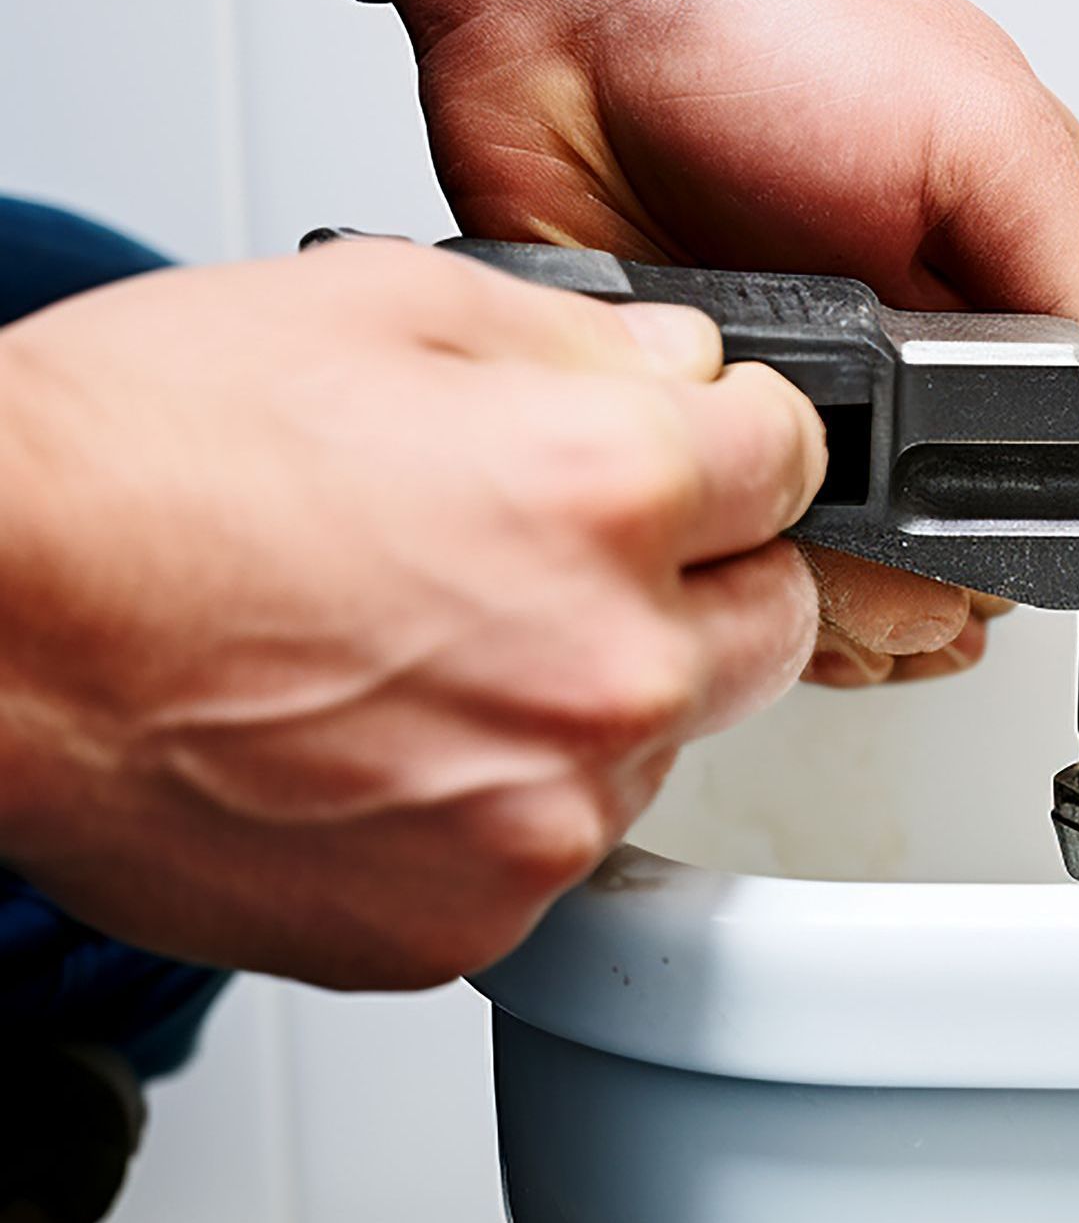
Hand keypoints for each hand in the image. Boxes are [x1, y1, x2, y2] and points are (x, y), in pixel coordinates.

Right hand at [0, 243, 823, 987]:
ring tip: (442, 638)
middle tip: (575, 548)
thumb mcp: (386, 303)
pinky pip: (558, 843)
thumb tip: (682, 368)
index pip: (795, 462)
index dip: (744, 442)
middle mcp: (605, 669)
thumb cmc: (140, 463)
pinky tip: (399, 729)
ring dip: (599, 691)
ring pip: (664, 740)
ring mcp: (543, 813)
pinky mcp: (472, 919)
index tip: (711, 455)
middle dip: (707, 575)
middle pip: (771, 622)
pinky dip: (509, 794)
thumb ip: (585, 338)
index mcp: (608, 493)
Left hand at [372, 0, 1078, 683]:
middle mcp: (938, 358)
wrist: (563, 2)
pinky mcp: (728, 429)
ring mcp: (831, 403)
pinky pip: (764, 549)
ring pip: (880, 573)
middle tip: (911, 529)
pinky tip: (746, 534)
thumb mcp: (986, 135)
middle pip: (990, 541)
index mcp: (1031, 279)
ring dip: (858, 581)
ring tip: (815, 511)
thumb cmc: (778, 22)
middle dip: (956, 569)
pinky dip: (758, 563)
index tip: (1044, 549)